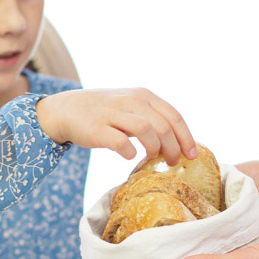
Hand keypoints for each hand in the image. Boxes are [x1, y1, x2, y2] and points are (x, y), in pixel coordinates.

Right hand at [35, 88, 196, 162]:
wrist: (67, 109)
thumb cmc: (105, 112)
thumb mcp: (131, 106)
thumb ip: (152, 118)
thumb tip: (179, 143)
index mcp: (143, 95)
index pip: (174, 116)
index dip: (186, 137)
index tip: (191, 155)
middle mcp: (130, 101)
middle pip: (163, 126)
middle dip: (172, 148)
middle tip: (171, 163)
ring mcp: (113, 113)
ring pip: (146, 130)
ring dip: (154, 149)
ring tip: (152, 160)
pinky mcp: (97, 128)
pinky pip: (120, 142)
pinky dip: (129, 151)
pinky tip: (129, 156)